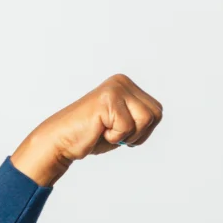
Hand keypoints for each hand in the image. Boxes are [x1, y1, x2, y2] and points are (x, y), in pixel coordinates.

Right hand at [11, 74, 162, 186]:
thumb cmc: (93, 136)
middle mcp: (122, 81)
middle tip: (115, 131)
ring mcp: (115, 88)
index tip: (121, 130)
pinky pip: (127, 127)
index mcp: (127, 85)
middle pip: (156, 114)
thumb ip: (140, 116)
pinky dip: (115, 137)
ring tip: (108, 129)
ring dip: (128, 134)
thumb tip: (158, 111)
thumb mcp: (124, 124)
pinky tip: (100, 130)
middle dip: (139, 132)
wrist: (64, 140)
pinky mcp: (107, 99)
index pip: (157, 112)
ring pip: (145, 119)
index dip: (144, 130)